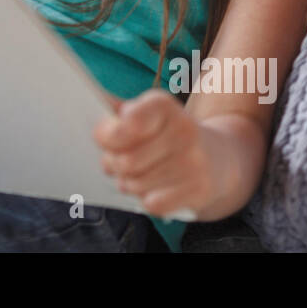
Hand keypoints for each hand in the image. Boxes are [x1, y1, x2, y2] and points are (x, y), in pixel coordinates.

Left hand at [93, 88, 219, 221]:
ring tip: (134, 174)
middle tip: (113, 161)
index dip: (107, 135)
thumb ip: (116, 111)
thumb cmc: (166, 134)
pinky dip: (146, 200)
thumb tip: (88, 104)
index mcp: (165, 106)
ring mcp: (194, 162)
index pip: (128, 123)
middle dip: (112, 164)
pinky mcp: (200, 190)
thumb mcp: (146, 114)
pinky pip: (152, 203)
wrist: (218, 159)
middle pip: (126, 161)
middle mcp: (184, 130)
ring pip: (136, 184)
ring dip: (127, 183)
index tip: (103, 138)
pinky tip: (154, 188)